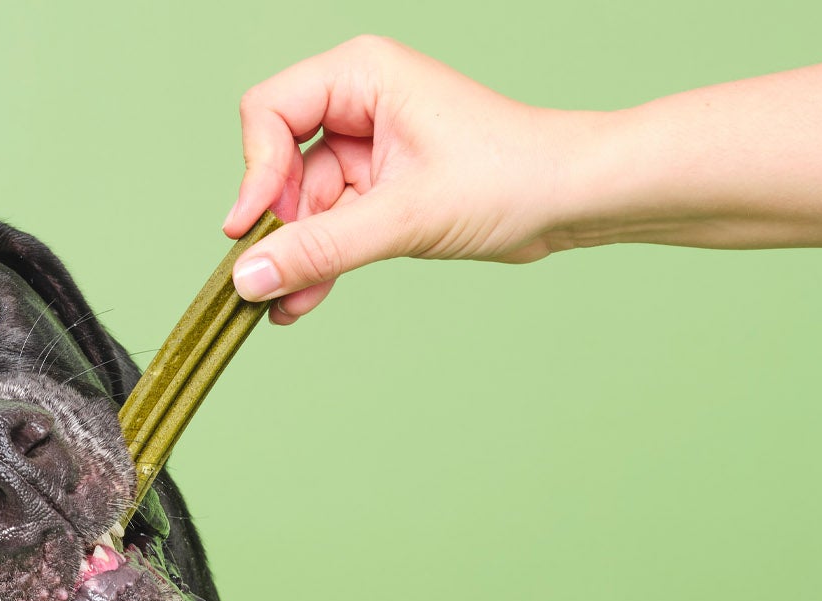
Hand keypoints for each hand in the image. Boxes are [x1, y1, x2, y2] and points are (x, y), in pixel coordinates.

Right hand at [225, 35, 587, 322]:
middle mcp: (358, 103)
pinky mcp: (381, 188)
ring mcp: (368, 147)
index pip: (268, 112)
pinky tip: (303, 299)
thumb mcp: (406, 216)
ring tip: (285, 304)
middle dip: (278, 226)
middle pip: (279, 163)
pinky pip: (330, 226)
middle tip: (267, 279)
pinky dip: (317, 261)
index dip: (254, 172)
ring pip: (303, 205)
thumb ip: (322, 247)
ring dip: (295, 256)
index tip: (250, 230)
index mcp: (361, 75)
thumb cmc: (511, 176)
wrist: (572, 200)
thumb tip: (249, 277)